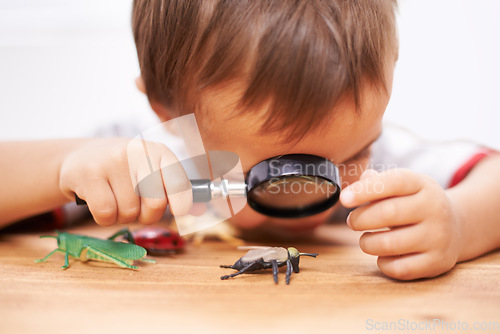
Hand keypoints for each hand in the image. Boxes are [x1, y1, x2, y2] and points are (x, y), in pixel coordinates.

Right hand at [59, 138, 191, 224]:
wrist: (82, 157)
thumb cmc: (126, 171)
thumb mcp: (153, 173)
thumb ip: (176, 191)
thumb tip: (200, 210)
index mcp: (159, 151)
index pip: (180, 183)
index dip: (182, 204)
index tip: (178, 212)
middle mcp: (138, 151)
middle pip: (155, 203)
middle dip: (147, 215)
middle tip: (137, 207)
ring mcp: (112, 160)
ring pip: (129, 212)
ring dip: (123, 216)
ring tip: (114, 198)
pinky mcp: (88, 173)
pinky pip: (106, 214)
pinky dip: (104, 217)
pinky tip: (99, 200)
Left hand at [340, 168, 462, 279]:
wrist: (457, 227)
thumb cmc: (416, 204)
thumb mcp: (403, 187)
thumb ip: (379, 182)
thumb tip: (361, 179)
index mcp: (423, 185)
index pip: (393, 182)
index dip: (365, 190)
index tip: (344, 199)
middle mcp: (435, 209)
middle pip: (387, 213)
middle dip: (360, 219)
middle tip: (352, 221)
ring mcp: (439, 237)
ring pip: (389, 244)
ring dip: (367, 243)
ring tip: (365, 239)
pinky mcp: (437, 262)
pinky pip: (399, 268)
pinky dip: (383, 263)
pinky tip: (383, 255)